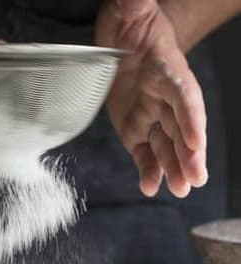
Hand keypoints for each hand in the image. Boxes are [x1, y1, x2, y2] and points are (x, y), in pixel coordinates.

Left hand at [96, 0, 207, 197]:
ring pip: (166, 145)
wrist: (122, 37)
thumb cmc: (129, 20)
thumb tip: (132, 0)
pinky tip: (151, 187)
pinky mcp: (134, 128)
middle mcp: (163, 96)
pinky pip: (143, 151)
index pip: (183, 94)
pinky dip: (148, 170)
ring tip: (181, 190)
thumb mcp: (130, 6)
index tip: (196, 141)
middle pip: (181, 127)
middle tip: (196, 178)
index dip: (190, 118)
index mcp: (167, 67)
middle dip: (189, 154)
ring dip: (174, 168)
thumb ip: (133, 4)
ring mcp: (150, 114)